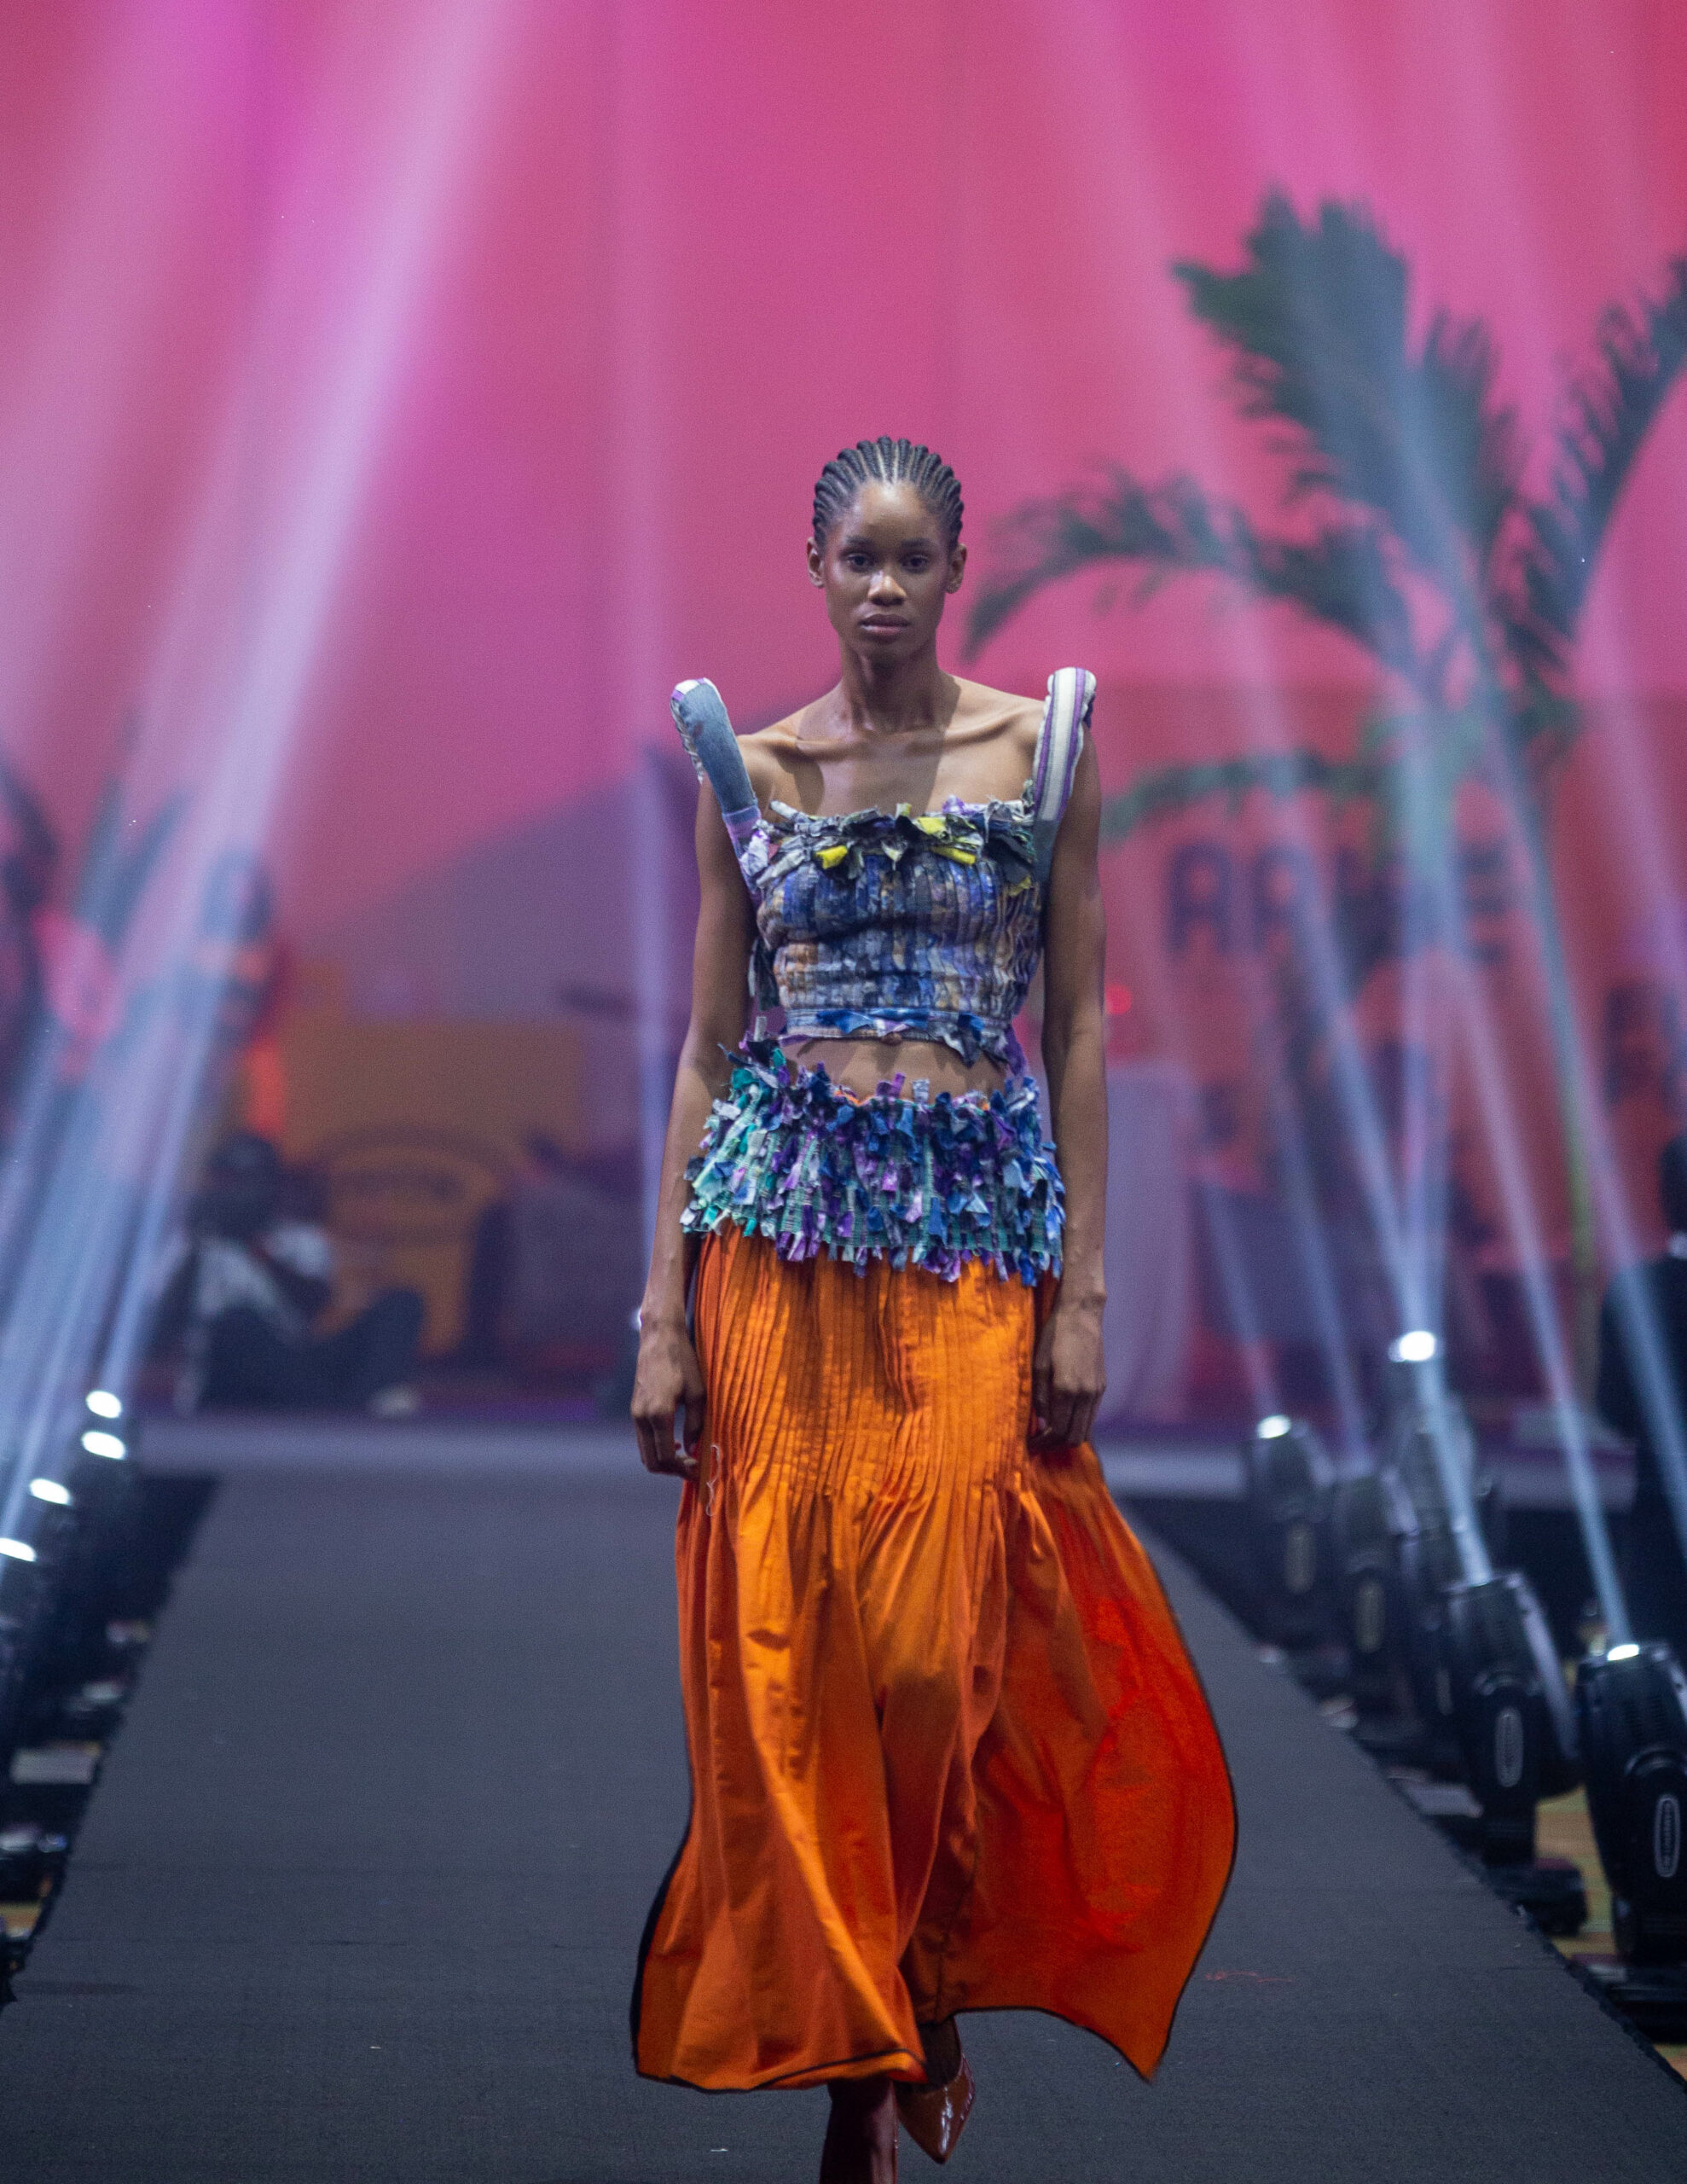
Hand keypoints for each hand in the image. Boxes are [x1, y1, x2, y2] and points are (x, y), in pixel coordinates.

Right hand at [631, 1317, 705, 1478]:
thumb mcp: (698, 1395)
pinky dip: (656, 1448)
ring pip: (645, 1452)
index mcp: (659, 1415)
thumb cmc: (684, 1363)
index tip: (698, 1471)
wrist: (660, 1338)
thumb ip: (696, 1426)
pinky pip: (643, 1439)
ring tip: (685, 1457)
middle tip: (692, 1467)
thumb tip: (693, 1451)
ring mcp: (635, 1413)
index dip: (682, 1470)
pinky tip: (674, 1441)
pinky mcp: (634, 1409)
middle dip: (672, 1471)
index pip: (666, 1458)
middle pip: (651, 1462)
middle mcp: (642, 1417)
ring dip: (663, 1461)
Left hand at [1031, 1297, 1104, 1450]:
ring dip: (1067, 1437)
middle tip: (1038, 1442)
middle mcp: (1085, 1395)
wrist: (1082, 1314)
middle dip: (1055, 1445)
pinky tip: (1062, 1418)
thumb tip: (1043, 1423)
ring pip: (1086, 1430)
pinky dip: (1077, 1424)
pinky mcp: (1101, 1387)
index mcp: (1066, 1389)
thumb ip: (1040, 1396)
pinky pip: (1090, 1416)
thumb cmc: (1054, 1335)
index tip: (1030, 1444)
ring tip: (1049, 1433)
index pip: (1057, 1430)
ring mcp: (1097, 1391)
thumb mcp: (1038, 1364)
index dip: (1042, 1442)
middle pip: (1074, 1437)